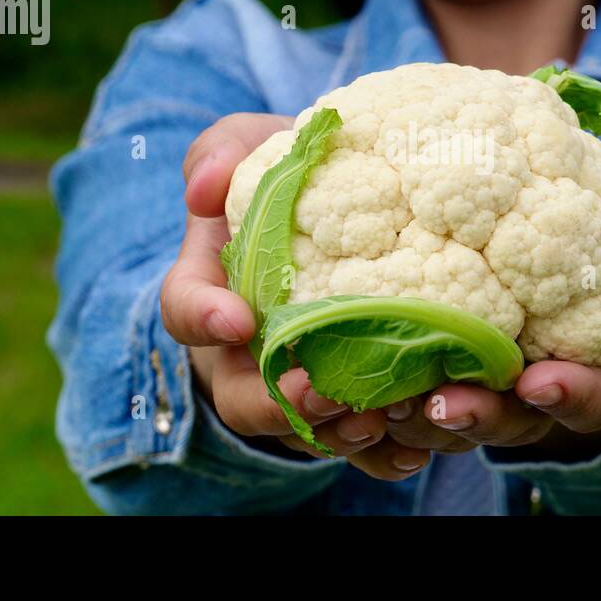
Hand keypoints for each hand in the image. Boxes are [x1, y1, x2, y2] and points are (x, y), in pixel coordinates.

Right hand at [161, 113, 396, 464]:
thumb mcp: (251, 145)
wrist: (355, 205)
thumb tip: (203, 188)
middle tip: (323, 391)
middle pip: (245, 400)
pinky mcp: (350, 405)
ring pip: (306, 433)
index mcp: (212, 291)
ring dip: (338, 435)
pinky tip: (416, 447)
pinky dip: (385, 455)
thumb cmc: (292, 175)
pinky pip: (361, 447)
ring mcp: (296, 385)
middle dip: (281, 404)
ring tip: (379, 419)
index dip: (203, 320)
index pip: (184, 310)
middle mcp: (246, 353)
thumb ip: (221, 153)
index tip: (236, 319)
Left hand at [350, 181, 600, 471]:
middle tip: (442, 401)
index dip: (570, 394)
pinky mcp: (410, 372)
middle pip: (500, 422)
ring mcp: (468, 388)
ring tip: (370, 395)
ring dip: (402, 416)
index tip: (545, 378)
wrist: (536, 251)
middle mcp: (526, 393)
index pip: (588, 395)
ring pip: (434, 424)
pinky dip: (359, 402)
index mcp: (587, 368)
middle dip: (473, 417)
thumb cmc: (592, 245)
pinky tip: (324, 380)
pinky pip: (385, 404)